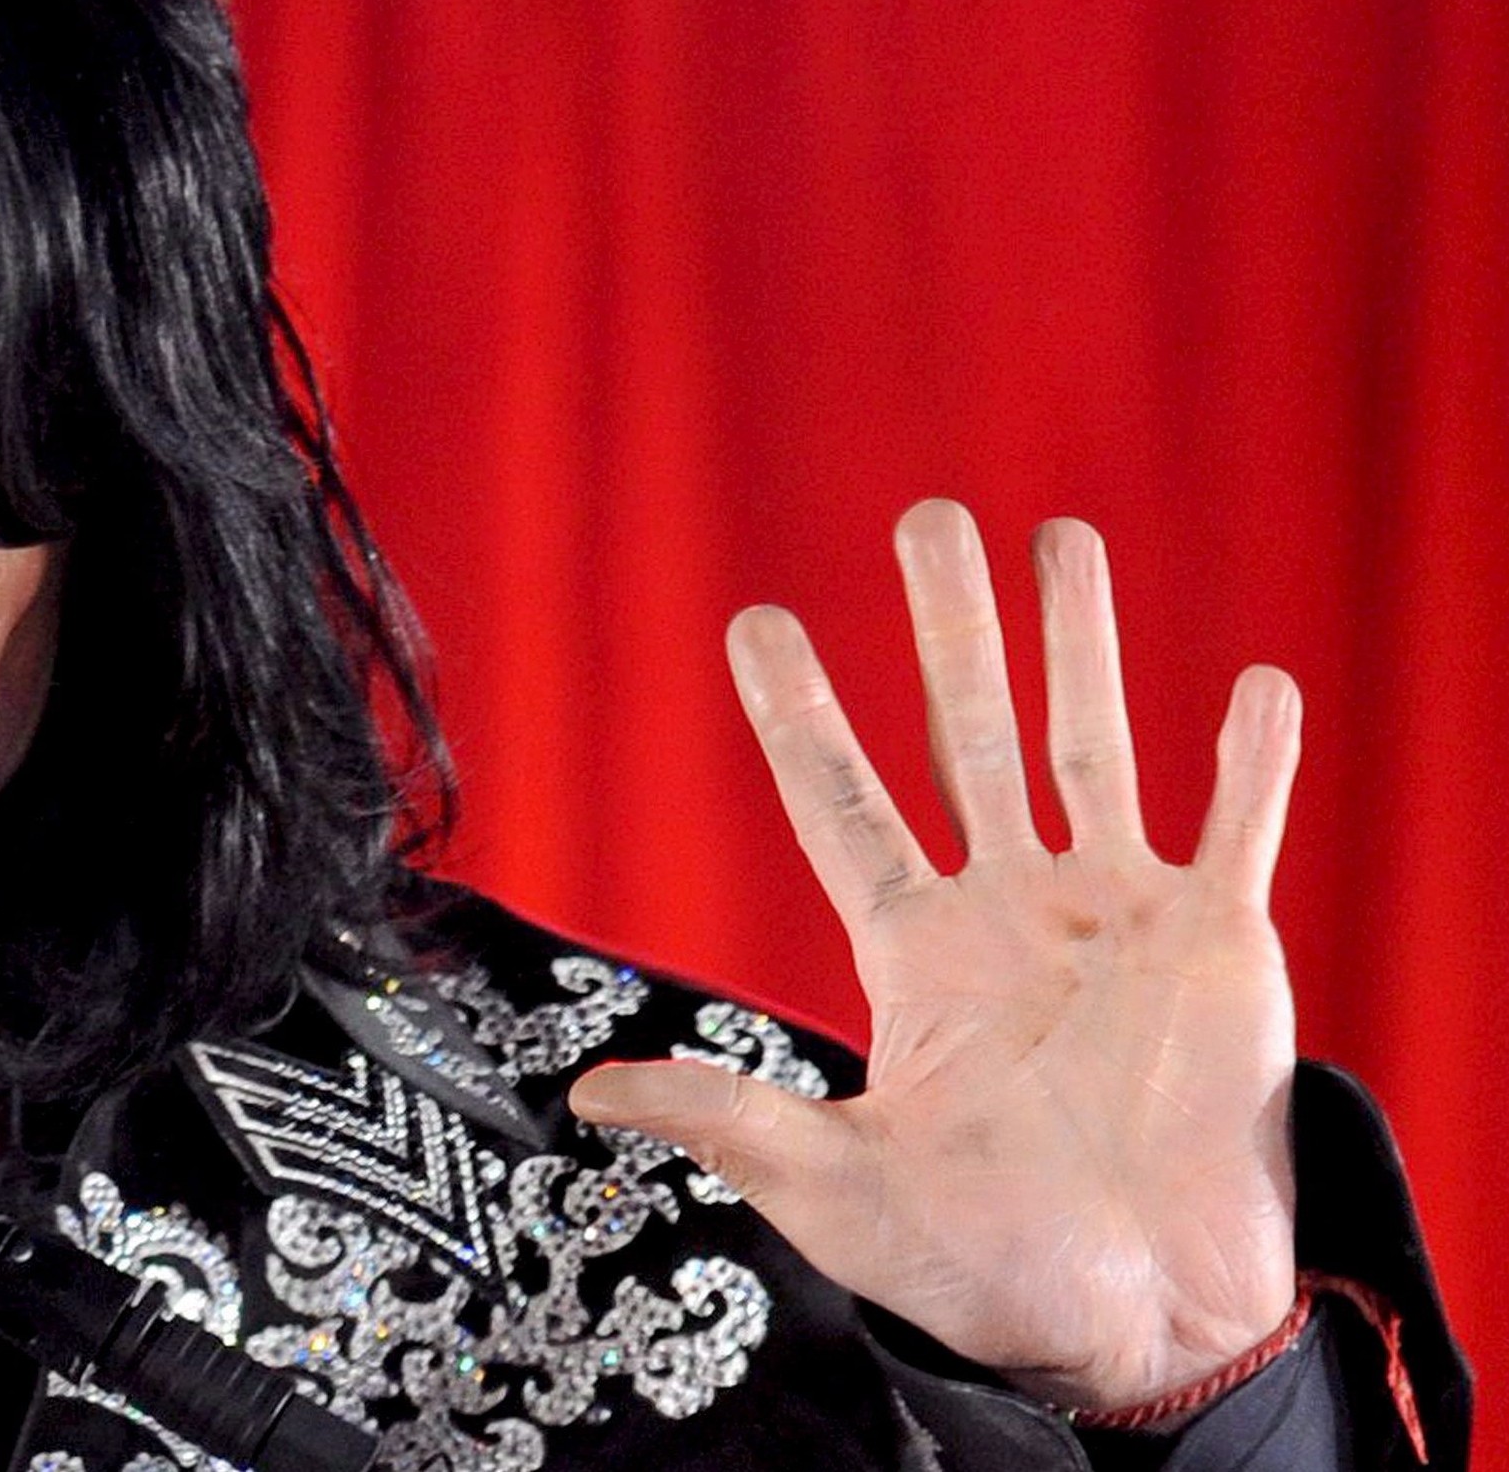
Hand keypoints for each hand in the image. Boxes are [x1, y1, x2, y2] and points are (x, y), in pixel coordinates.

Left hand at [568, 499, 1301, 1409]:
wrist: (1141, 1325)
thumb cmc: (983, 1268)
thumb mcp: (836, 1189)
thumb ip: (729, 1118)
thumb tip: (587, 1088)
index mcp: (917, 956)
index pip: (842, 805)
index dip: (800, 715)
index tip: (756, 621)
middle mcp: (1011, 913)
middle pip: (967, 735)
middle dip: (949, 626)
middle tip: (928, 516)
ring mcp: (1117, 920)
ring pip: (1092, 745)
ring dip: (1082, 644)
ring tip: (1065, 537)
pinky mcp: (1221, 949)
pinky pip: (1238, 831)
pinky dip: (1249, 761)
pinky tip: (1254, 680)